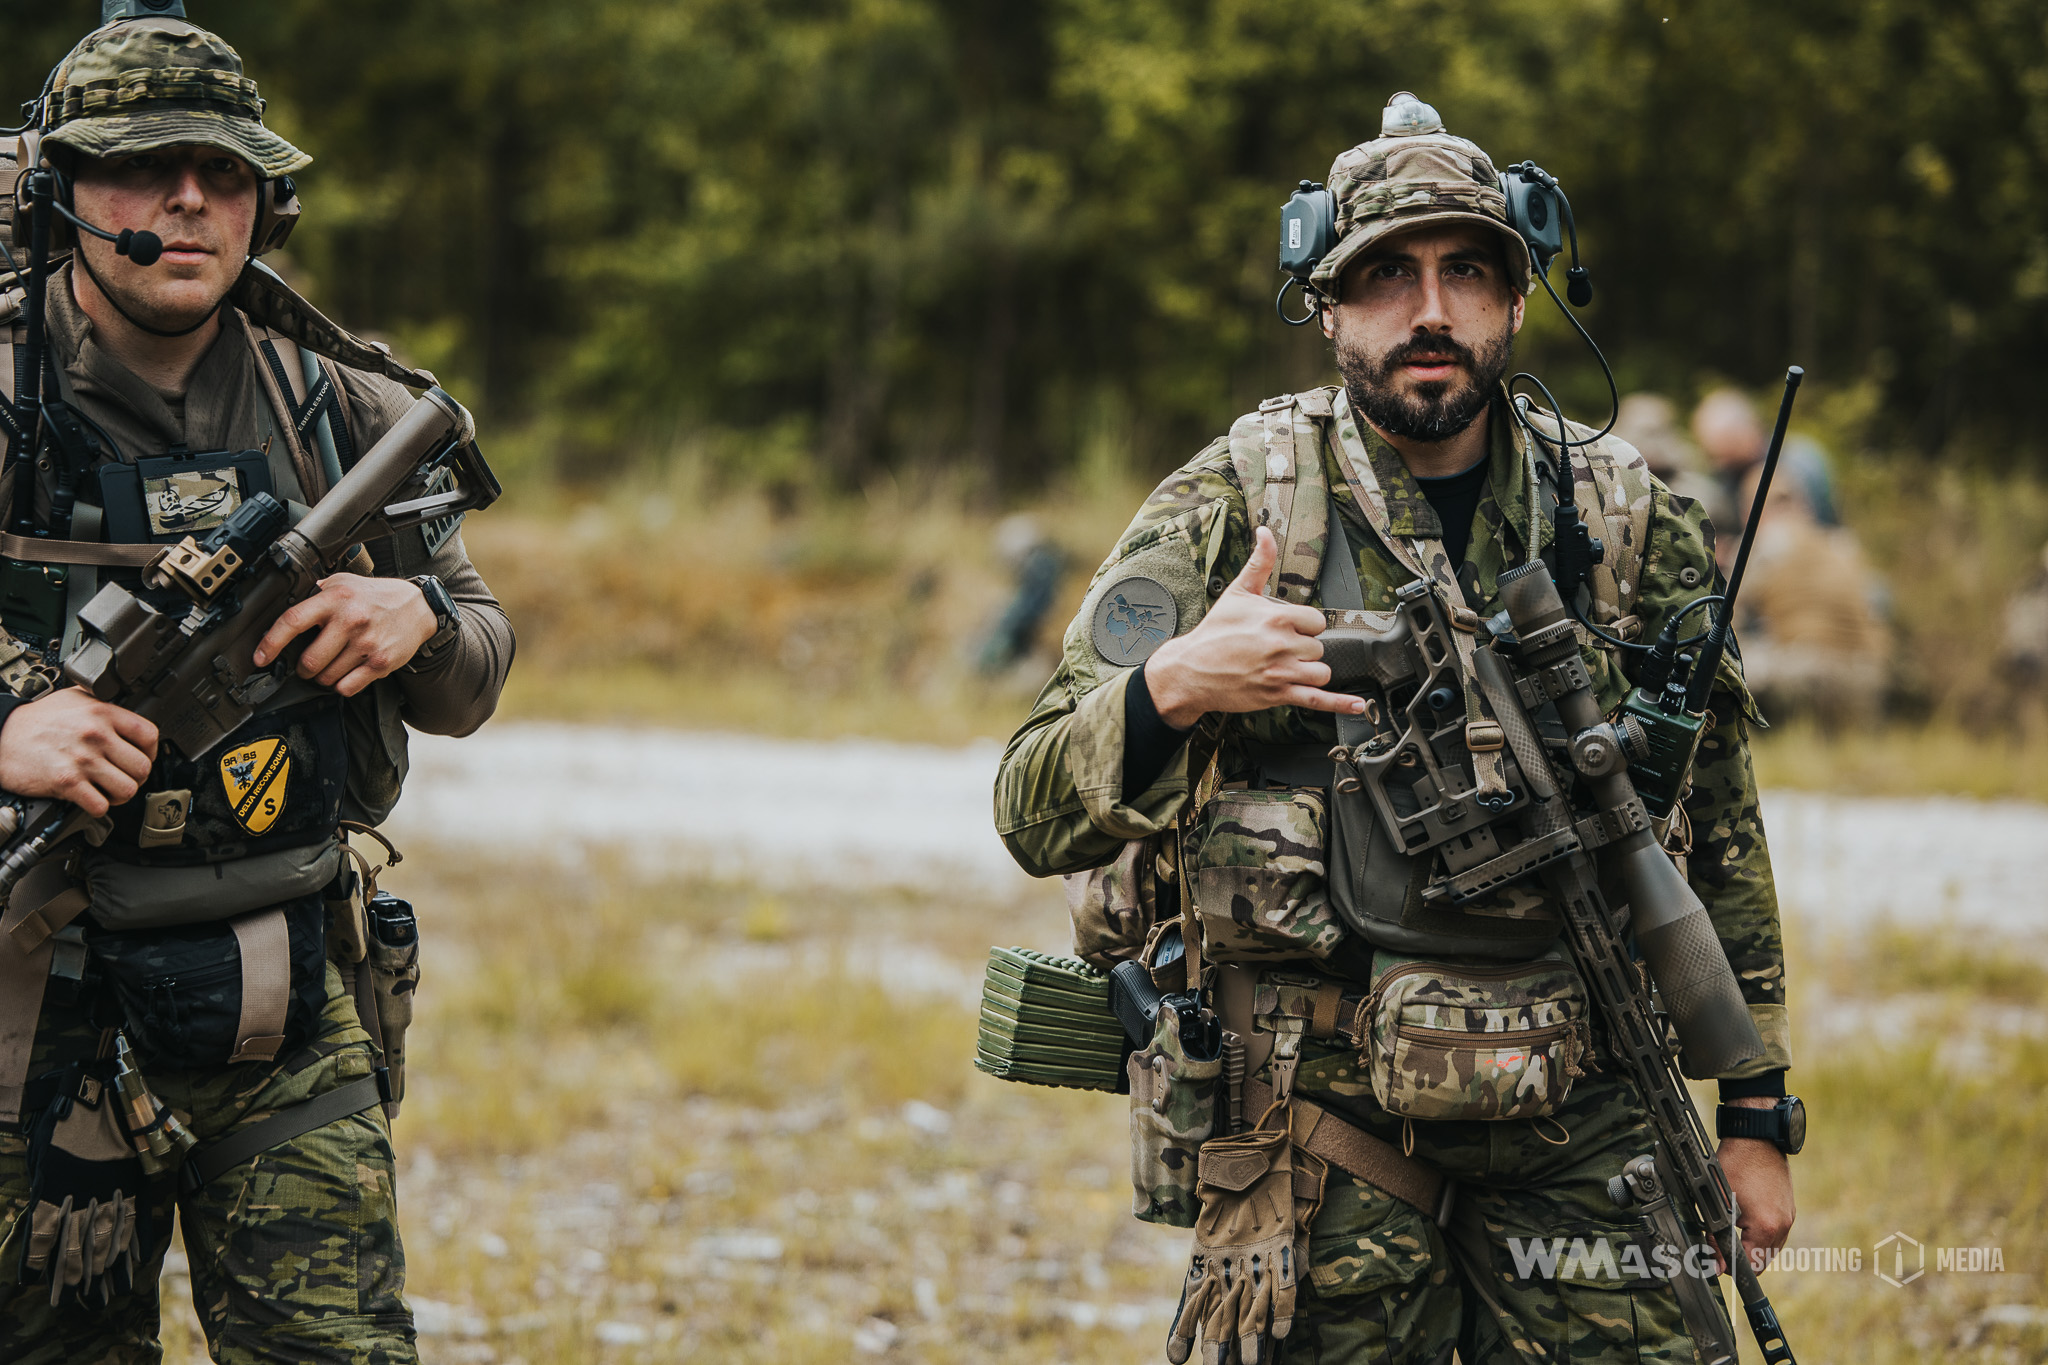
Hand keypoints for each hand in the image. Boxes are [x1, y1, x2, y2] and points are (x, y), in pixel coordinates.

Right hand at [0, 686, 159, 816]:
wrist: (0, 735)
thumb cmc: (35, 720)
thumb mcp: (74, 698)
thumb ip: (104, 705)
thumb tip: (127, 716)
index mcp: (102, 713)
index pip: (149, 735)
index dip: (151, 751)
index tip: (142, 757)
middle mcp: (95, 735)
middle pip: (143, 767)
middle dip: (136, 778)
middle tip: (124, 778)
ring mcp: (82, 759)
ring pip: (127, 789)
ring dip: (120, 795)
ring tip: (108, 790)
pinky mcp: (66, 782)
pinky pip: (100, 805)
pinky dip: (99, 807)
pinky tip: (91, 799)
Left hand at [252, 573, 437, 697]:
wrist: (419, 607)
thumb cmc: (378, 596)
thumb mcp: (345, 581)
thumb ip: (317, 593)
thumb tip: (289, 611)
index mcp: (336, 599)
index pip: (293, 622)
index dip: (271, 643)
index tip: (260, 657)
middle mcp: (351, 620)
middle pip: (309, 661)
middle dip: (303, 668)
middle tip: (308, 664)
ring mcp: (367, 644)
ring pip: (327, 678)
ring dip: (323, 677)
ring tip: (333, 665)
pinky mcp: (381, 663)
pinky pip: (348, 687)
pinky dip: (342, 685)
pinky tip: (348, 673)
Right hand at [1142, 526, 1367, 728]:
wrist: (1190, 669)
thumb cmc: (1213, 634)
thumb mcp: (1237, 592)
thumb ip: (1259, 562)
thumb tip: (1266, 533)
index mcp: (1276, 618)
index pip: (1316, 621)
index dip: (1305, 626)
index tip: (1290, 629)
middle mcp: (1282, 645)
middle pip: (1318, 647)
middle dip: (1302, 649)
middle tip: (1278, 649)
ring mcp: (1281, 672)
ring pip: (1321, 672)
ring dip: (1310, 670)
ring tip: (1289, 667)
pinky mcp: (1278, 695)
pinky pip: (1317, 699)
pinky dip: (1340, 703)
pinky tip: (1357, 706)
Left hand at [1718, 1097, 1795, 1269]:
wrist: (1757, 1138)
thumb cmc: (1736, 1163)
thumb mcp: (1719, 1201)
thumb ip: (1717, 1236)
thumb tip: (1716, 1264)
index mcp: (1767, 1227)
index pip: (1750, 1267)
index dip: (1727, 1263)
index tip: (1713, 1249)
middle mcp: (1783, 1226)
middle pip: (1762, 1261)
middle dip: (1739, 1257)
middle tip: (1718, 1238)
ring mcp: (1788, 1217)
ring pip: (1769, 1249)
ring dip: (1750, 1246)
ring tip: (1729, 1226)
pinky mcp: (1788, 1209)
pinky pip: (1775, 1234)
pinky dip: (1760, 1235)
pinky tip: (1743, 1220)